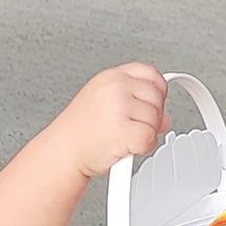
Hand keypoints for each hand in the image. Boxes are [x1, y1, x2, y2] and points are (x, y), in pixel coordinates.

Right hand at [42, 61, 168, 178]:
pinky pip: (150, 138)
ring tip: (124, 137)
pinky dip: (143, 147)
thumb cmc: (79, 131)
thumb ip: (134, 103)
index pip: (150, 73)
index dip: (157, 91)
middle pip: (157, 97)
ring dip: (147, 133)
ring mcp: (119, 107)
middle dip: (152, 116)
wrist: (61, 153)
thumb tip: (164, 118)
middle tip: (133, 127)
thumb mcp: (104, 104)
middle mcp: (116, 87)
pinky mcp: (123, 130)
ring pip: (156, 119)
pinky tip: (128, 147)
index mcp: (111, 77)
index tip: (151, 104)